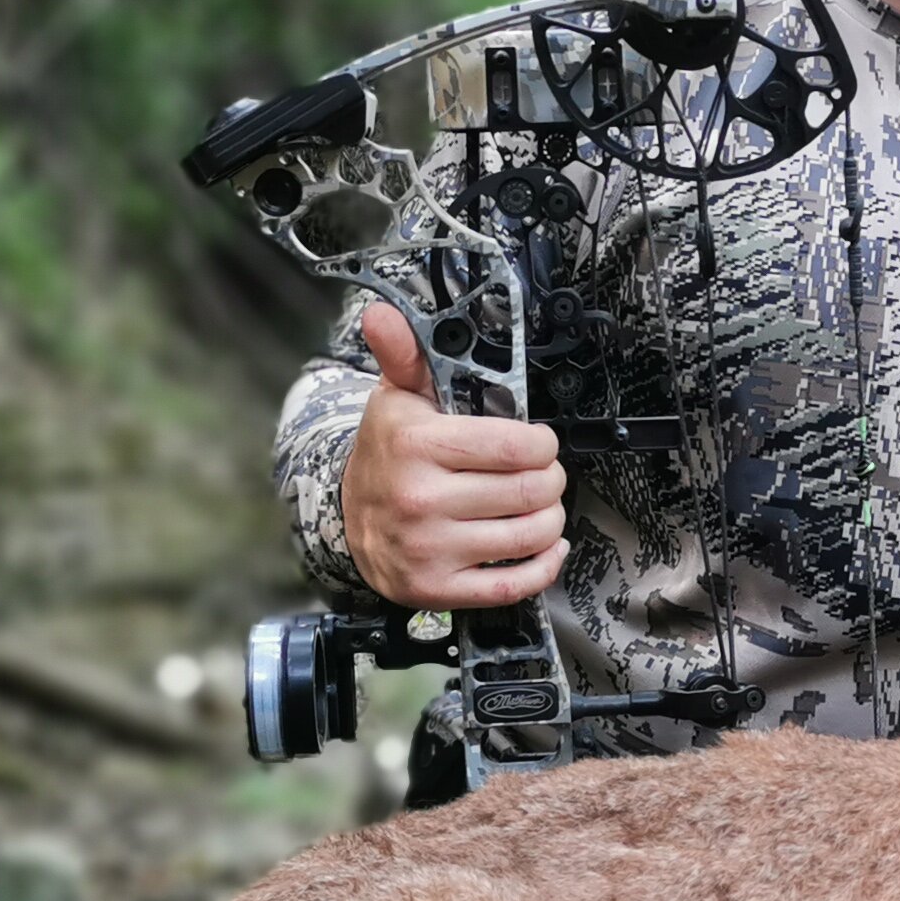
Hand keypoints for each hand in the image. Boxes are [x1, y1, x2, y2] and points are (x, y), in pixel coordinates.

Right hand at [338, 301, 567, 609]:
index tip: (538, 442)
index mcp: (416, 444)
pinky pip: (514, 584)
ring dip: (551, 519)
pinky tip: (545, 545)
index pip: (516, 445)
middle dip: (551, 479)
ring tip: (538, 505)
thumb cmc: (388, 453)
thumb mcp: (396, 397)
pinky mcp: (437, 587)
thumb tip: (381, 313)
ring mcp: (428, 548)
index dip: (542, 443)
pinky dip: (544, 565)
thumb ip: (404, 353)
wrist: (348, 518)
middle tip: (543, 474)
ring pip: (530, 535)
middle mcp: (420, 499)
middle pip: (530, 490)